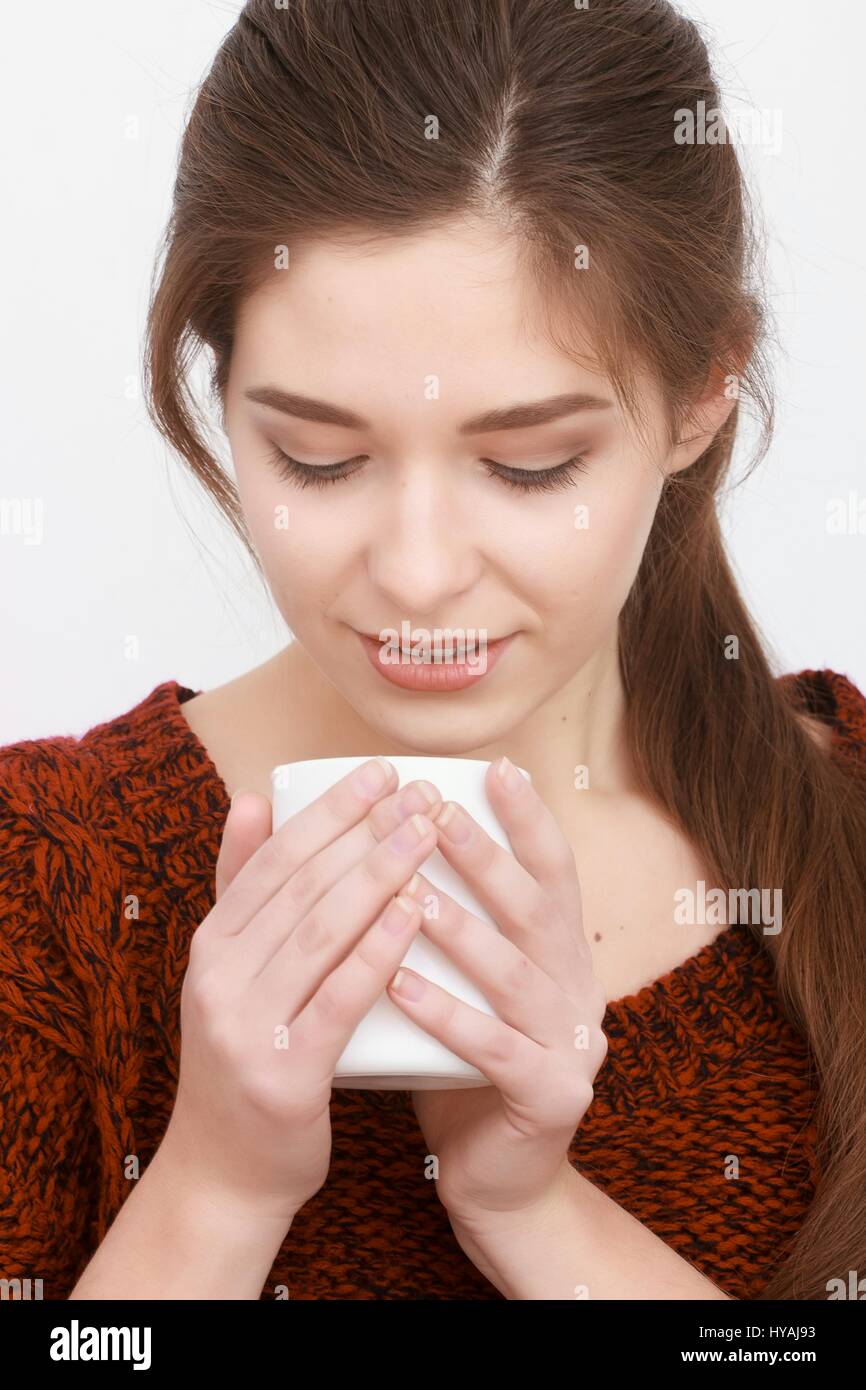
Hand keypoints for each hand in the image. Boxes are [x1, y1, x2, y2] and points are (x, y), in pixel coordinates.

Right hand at [161, 759, 443, 1226]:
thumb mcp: (232, 973)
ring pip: (320, 931)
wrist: (226, 1176)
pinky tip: (415, 913)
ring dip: (379, 874)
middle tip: (419, 793)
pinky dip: (377, 950)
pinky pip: (337, 998)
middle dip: (365, 830)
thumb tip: (253, 799)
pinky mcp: (283, 1074)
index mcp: (211, 945)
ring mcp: (245, 1026)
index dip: (329, 810)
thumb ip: (242, 890)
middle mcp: (218, 978)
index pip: (274, 859)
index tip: (380, 772)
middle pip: (302, 886)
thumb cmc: (248, 1060)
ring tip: (429, 833)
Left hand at [385, 756, 607, 1229]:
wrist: (492, 1178)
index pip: (554, 874)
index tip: (495, 769)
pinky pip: (495, 1050)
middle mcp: (578, 990)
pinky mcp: (552, 1098)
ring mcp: (571, 1046)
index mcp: (559, 956)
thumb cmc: (454, 1065)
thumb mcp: (454, 982)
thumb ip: (435, 921)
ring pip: (517, 976)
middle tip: (438, 813)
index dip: (530, 821)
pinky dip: (447, 1014)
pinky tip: (400, 983)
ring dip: (462, 930)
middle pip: (538, 912)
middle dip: (488, 859)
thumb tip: (381, 840)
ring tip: (409, 892)